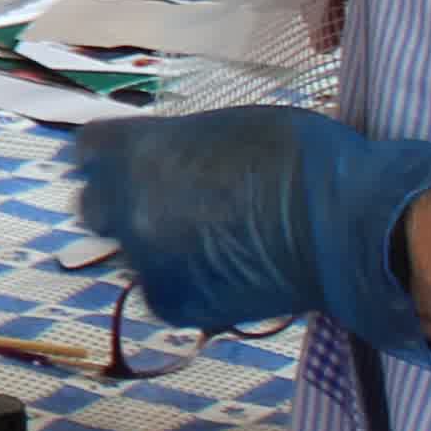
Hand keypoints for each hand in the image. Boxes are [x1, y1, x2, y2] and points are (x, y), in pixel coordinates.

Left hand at [71, 107, 430, 355]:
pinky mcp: (173, 302)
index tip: (125, 161)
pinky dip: (181, 283)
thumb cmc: (300, 160)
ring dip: (153, 246)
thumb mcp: (223, 128)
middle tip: (162, 204)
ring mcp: (146, 259)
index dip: (109, 155)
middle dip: (121, 202)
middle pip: (94, 206)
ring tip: (208, 240)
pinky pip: (157, 291)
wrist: (343, 225)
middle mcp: (128, 205)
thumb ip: (175, 145)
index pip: (88, 150)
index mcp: (136, 150)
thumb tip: (161, 161)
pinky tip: (220, 270)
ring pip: (127, 253)